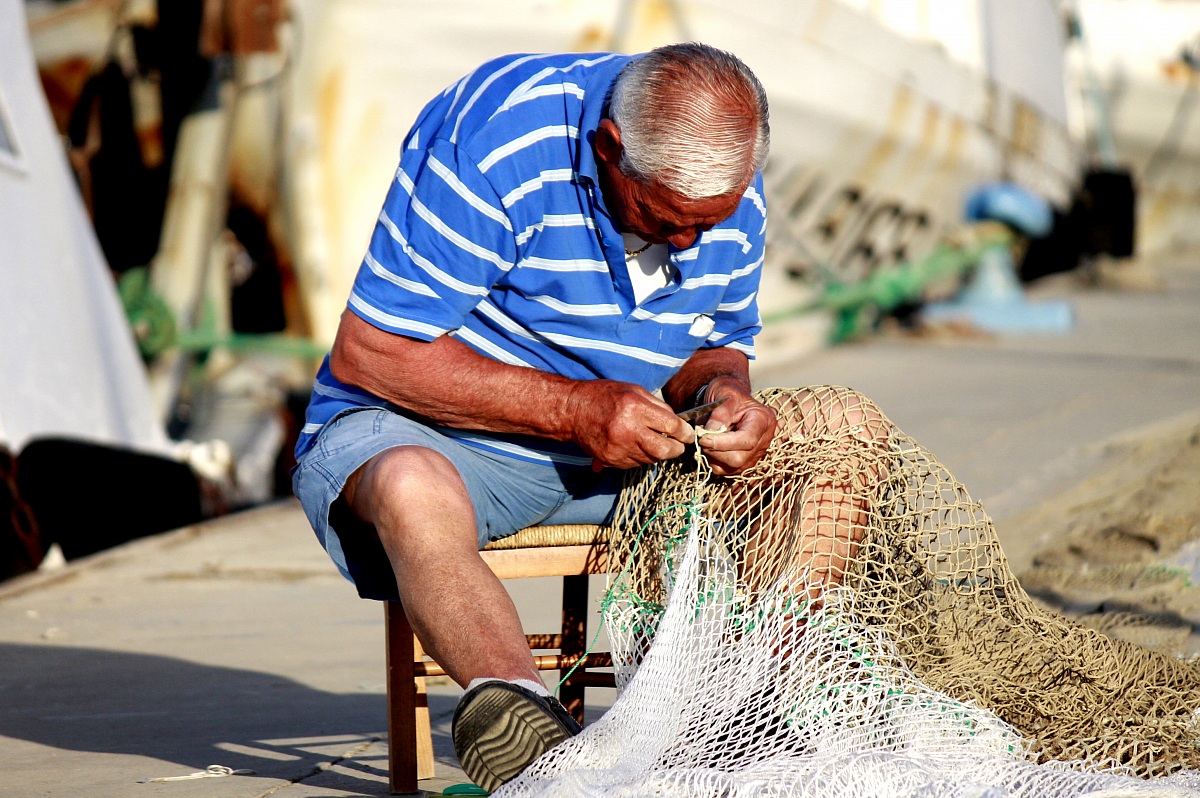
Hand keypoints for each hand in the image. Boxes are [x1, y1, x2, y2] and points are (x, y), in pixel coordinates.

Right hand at [566, 380, 694, 469]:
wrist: (572, 411)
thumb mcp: (633, 390)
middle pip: (665, 450)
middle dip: (676, 449)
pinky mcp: (611, 460)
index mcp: (635, 408)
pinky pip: (636, 464)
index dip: (685, 432)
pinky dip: (641, 456)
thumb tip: (677, 422)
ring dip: (657, 453)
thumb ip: (657, 406)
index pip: (671, 426)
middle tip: (677, 445)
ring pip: (652, 459)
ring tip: (651, 440)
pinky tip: (635, 444)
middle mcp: (628, 430)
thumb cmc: (604, 396)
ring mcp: (619, 448)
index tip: (688, 434)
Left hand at [693, 378, 776, 475]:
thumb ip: (720, 412)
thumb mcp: (724, 393)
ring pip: (734, 467)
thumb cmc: (726, 393)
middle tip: (701, 439)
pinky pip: (729, 471)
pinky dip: (715, 462)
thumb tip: (711, 432)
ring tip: (706, 441)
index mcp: (763, 419)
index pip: (747, 440)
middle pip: (740, 458)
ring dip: (714, 457)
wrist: (728, 399)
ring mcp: (756, 453)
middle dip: (716, 451)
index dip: (723, 443)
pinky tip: (710, 448)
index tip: (703, 438)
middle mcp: (764, 439)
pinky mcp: (746, 461)